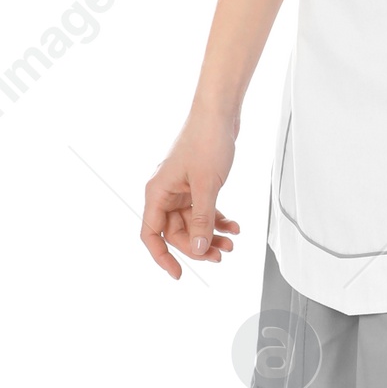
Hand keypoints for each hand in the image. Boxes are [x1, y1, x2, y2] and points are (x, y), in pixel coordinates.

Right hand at [141, 113, 240, 277]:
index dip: (163, 257)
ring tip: (231, 243)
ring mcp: (181, 189)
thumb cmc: (206, 141)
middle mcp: (165, 193)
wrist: (220, 113)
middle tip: (222, 255)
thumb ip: (202, 220)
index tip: (179, 274)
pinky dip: (218, 220)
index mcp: (157, 193)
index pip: (152, 234)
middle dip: (199, 246)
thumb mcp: (206, 186)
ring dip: (211, 235)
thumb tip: (199, 250)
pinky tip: (234, 226)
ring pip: (193, 224)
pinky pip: (204, 211)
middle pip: (176, 232)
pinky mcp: (196, 185)